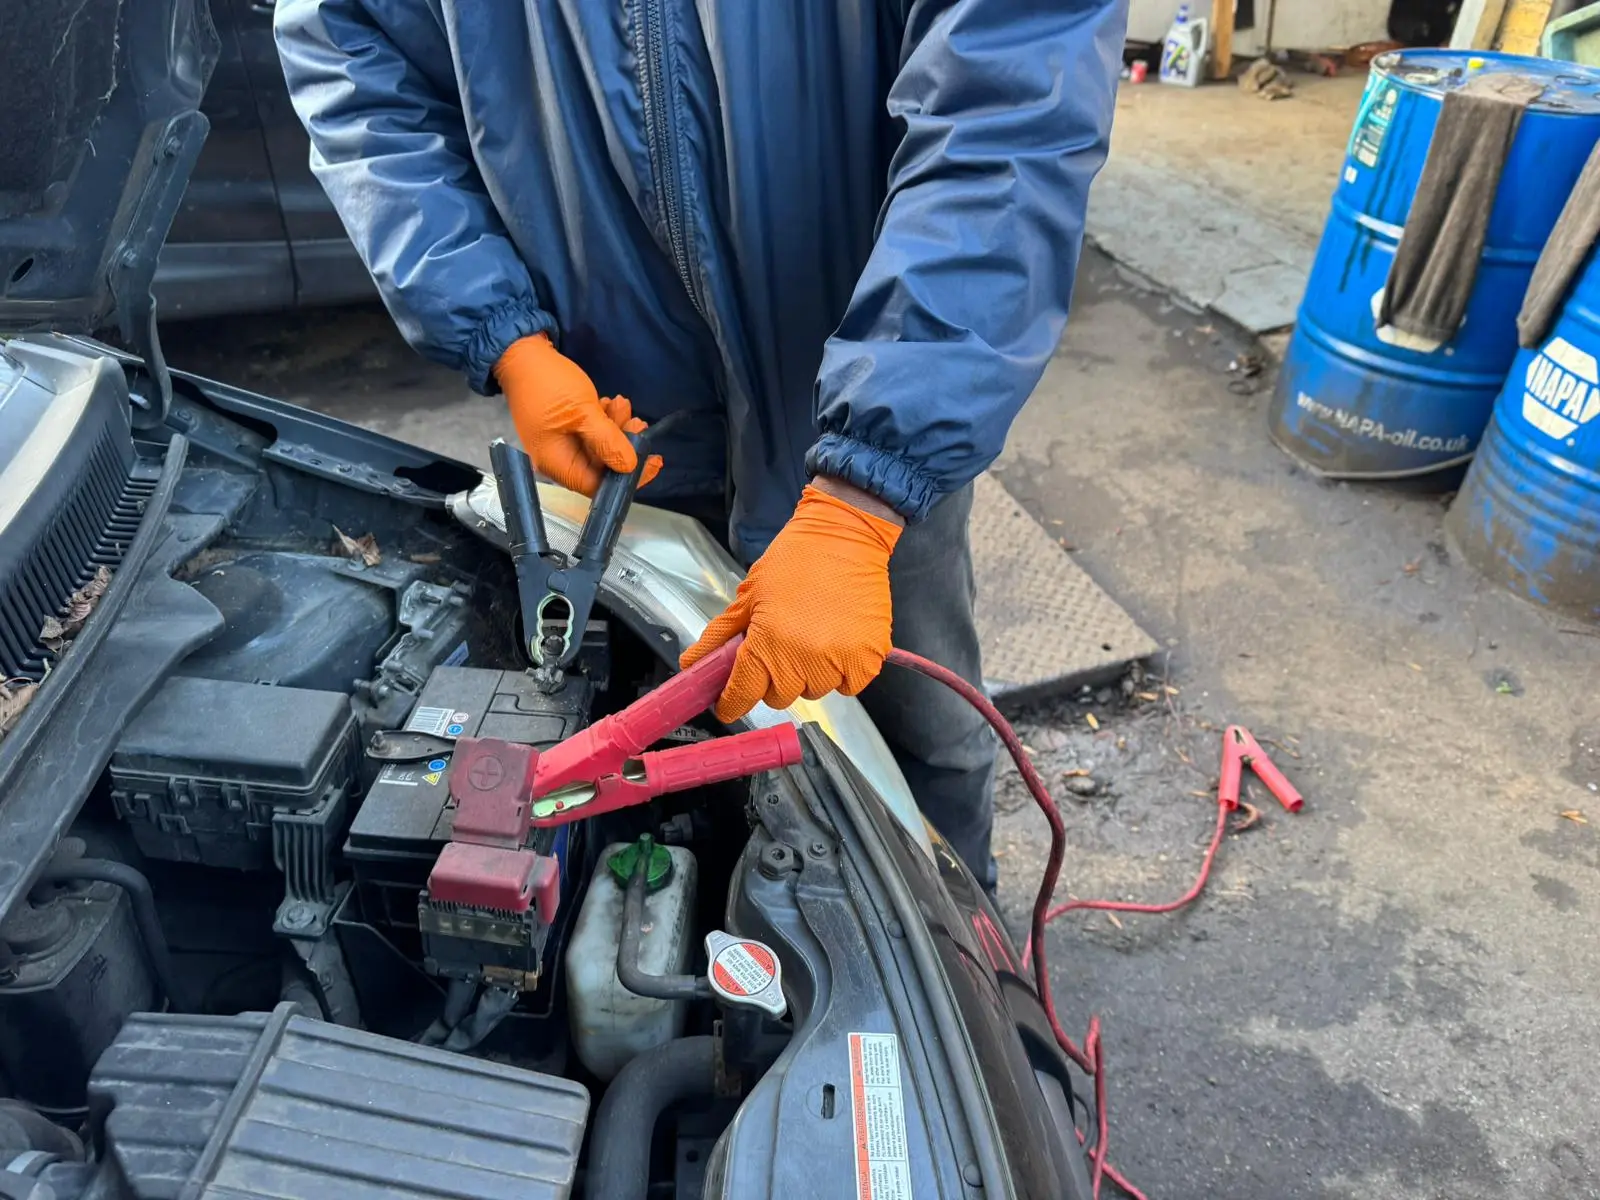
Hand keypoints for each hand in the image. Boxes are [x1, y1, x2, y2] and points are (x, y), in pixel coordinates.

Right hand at [495, 333, 662, 495]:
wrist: (521, 354)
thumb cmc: (547, 382)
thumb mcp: (583, 411)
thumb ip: (607, 441)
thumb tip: (629, 467)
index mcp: (557, 463)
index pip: (597, 486)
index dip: (626, 477)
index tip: (651, 460)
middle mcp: (558, 460)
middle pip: (601, 468)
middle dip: (623, 445)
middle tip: (637, 421)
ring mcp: (560, 444)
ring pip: (599, 449)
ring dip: (616, 429)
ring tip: (621, 404)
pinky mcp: (564, 429)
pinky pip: (591, 435)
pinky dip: (604, 422)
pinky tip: (608, 404)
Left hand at [682, 480, 903, 721]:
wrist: (844, 536)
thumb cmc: (794, 561)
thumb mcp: (748, 595)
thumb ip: (719, 636)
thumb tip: (691, 664)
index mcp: (768, 642)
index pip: (743, 695)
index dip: (732, 702)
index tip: (729, 702)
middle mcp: (804, 658)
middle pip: (779, 697)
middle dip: (773, 679)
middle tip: (779, 648)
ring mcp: (839, 660)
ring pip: (814, 691)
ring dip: (809, 675)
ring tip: (812, 638)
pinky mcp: (868, 658)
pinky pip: (848, 686)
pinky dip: (841, 672)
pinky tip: (837, 643)